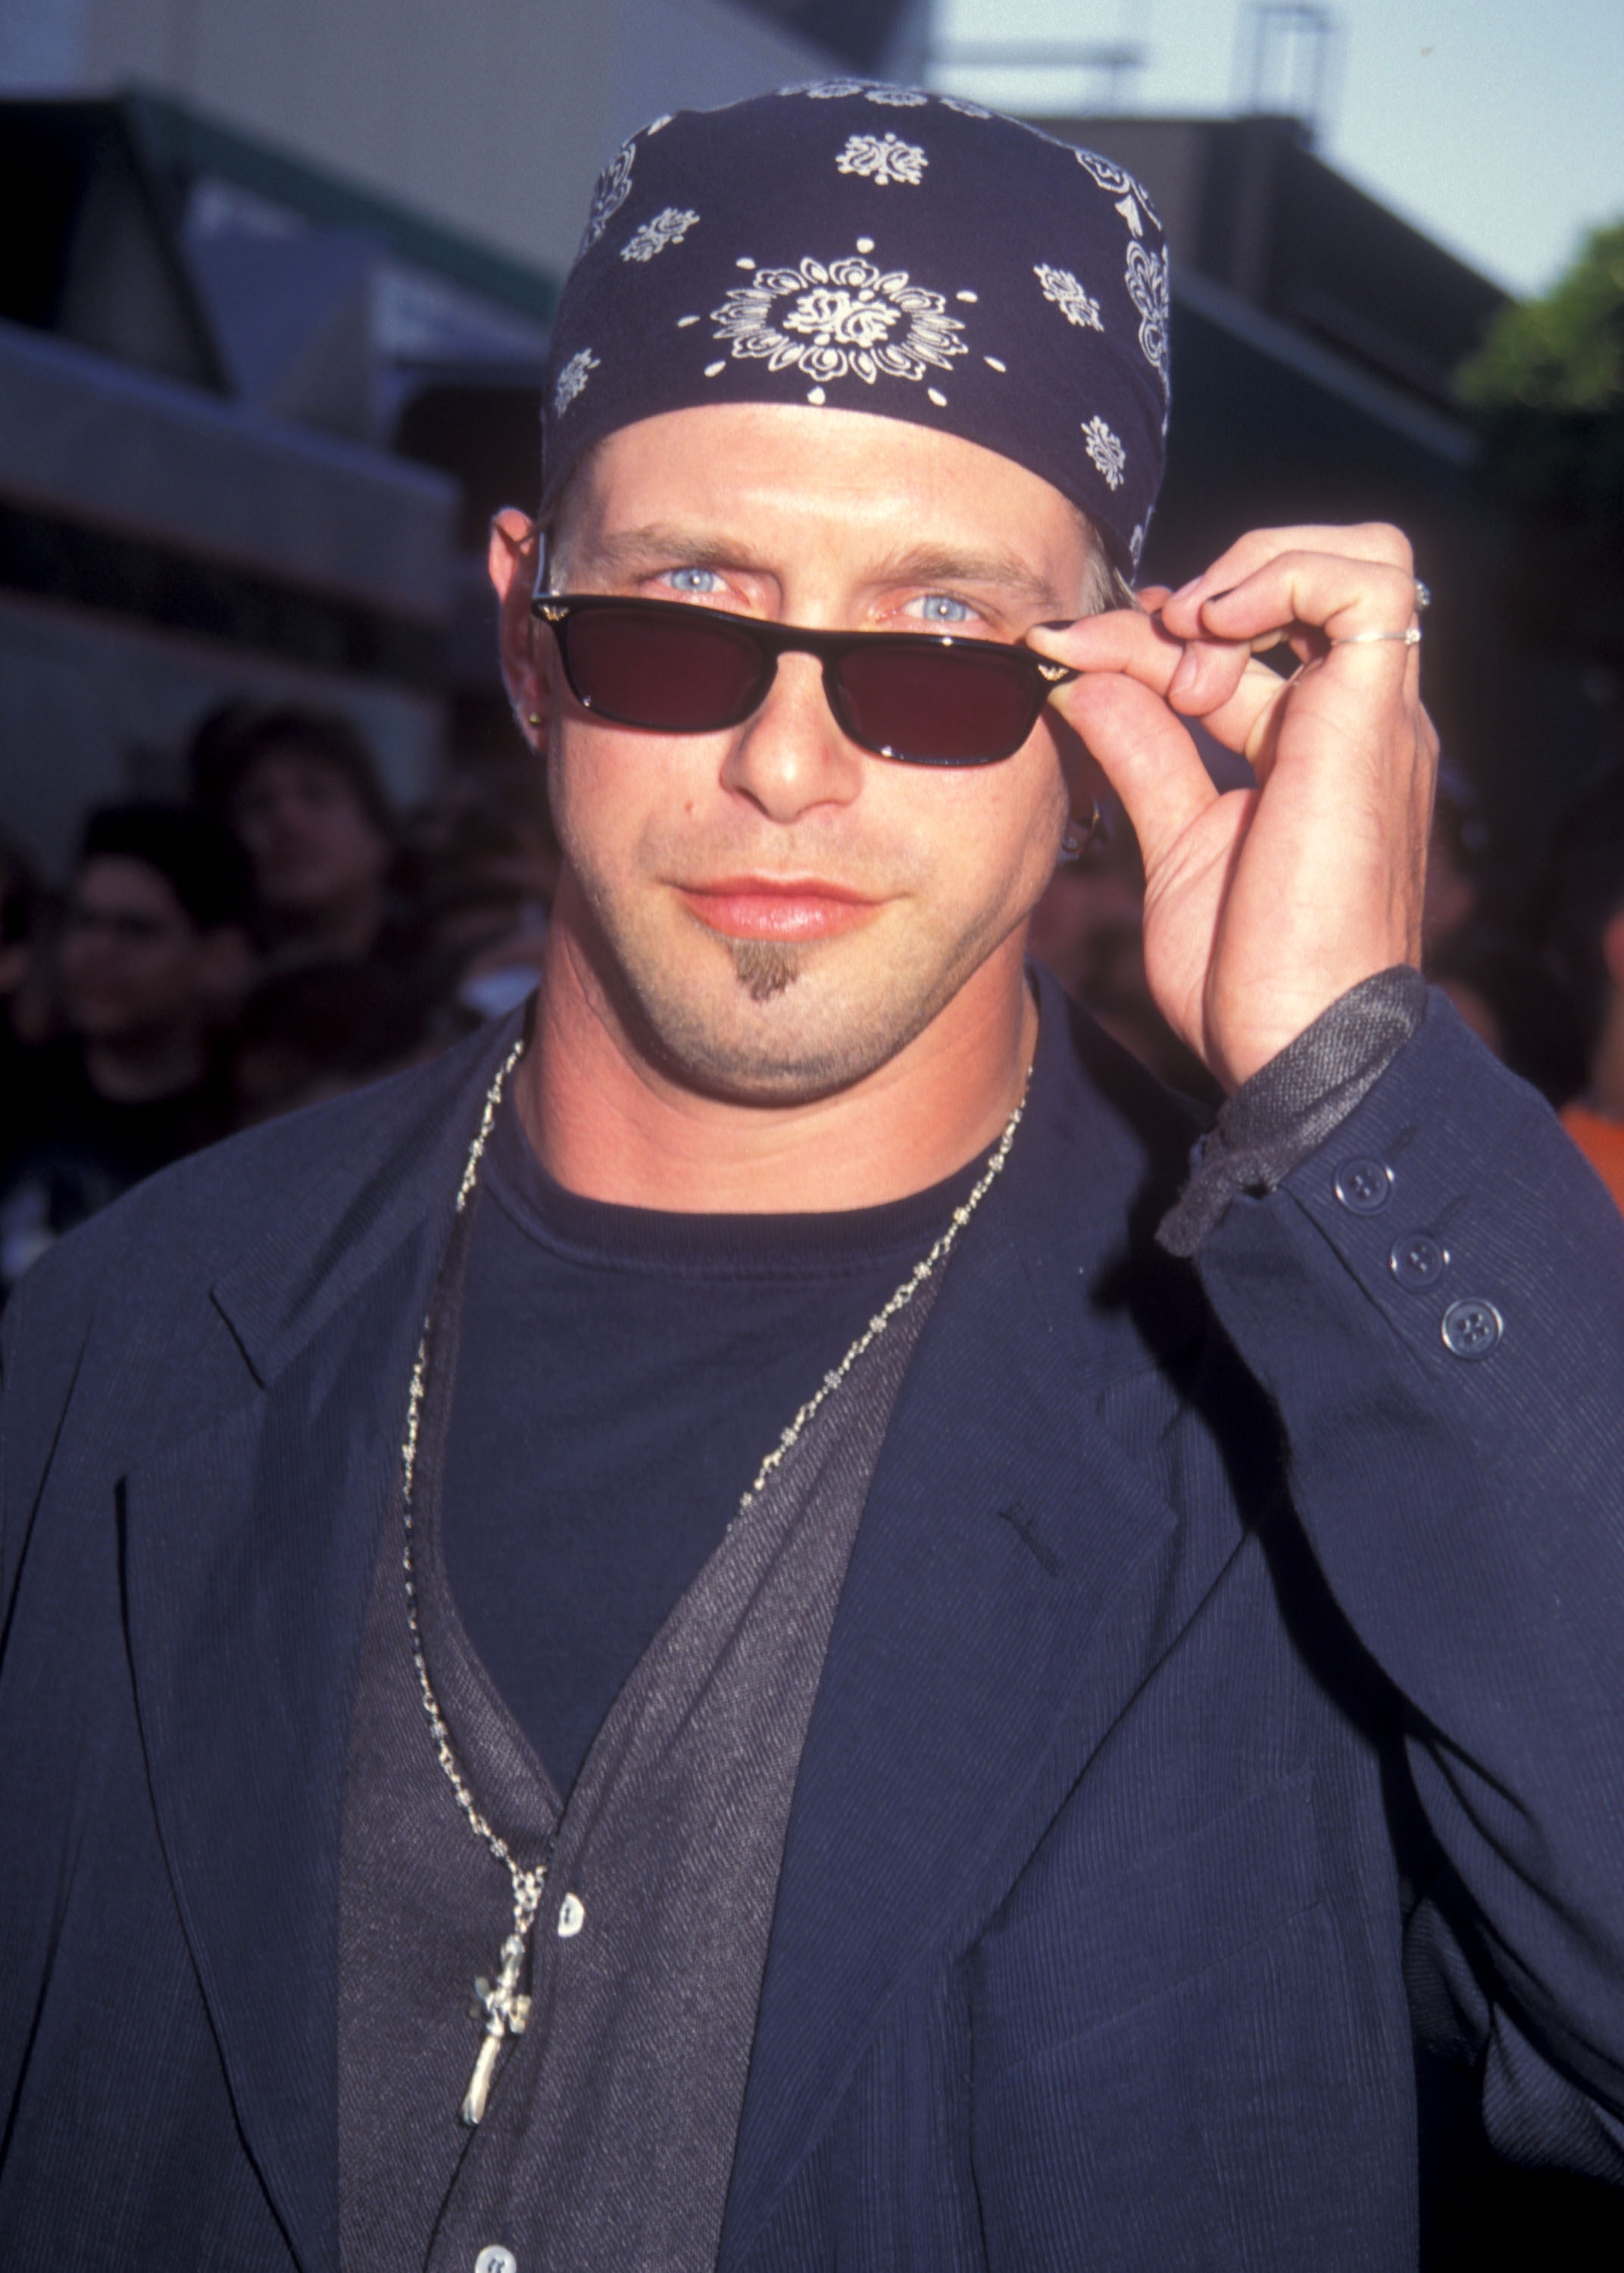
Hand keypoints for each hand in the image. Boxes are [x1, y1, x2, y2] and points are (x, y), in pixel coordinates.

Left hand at [1029, 523, 1436, 1090]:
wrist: (1298, 1044)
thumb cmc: (1248, 976)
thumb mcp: (1174, 843)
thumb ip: (1142, 754)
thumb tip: (1082, 678)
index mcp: (1316, 748)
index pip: (1248, 641)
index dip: (1157, 632)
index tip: (1074, 656)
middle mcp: (1357, 721)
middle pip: (1301, 582)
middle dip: (1208, 591)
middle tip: (1141, 660)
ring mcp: (1374, 717)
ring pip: (1360, 557)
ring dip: (1251, 576)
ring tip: (1186, 650)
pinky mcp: (1374, 721)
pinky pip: (1370, 582)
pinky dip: (1282, 575)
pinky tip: (1207, 632)